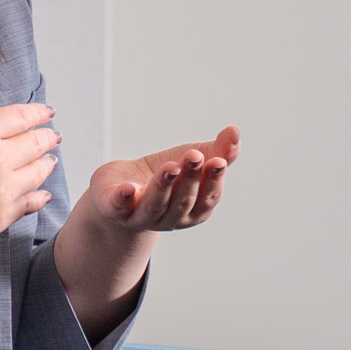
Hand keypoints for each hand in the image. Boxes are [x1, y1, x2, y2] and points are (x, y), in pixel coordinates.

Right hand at [0, 95, 59, 257]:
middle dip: (47, 136)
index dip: (39, 113)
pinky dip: (39, 194)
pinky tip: (41, 191)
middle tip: (52, 135)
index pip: (22, 116)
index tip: (47, 113)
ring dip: (46, 163)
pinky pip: (30, 203)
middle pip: (36, 143)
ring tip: (48, 159)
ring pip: (38, 173)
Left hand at [88, 127, 238, 232]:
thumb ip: (218, 150)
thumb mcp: (191, 160)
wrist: (121, 186)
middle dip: (190, 179)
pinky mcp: (114, 209)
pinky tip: (127, 188)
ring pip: (154, 205)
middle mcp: (169, 218)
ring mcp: (141, 216)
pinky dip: (123, 199)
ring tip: (171, 167)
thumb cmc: (166, 176)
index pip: (207, 198)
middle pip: (182, 201)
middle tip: (194, 156)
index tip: (218, 160)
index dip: (213, 181)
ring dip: (163, 187)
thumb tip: (235, 131)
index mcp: (193, 209)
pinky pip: (119, 207)